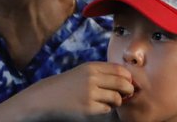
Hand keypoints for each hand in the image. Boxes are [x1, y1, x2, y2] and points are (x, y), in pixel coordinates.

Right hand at [17, 62, 134, 113]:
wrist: (47, 97)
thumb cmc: (69, 84)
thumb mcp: (84, 71)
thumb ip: (103, 72)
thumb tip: (127, 77)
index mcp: (92, 67)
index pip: (120, 70)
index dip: (128, 77)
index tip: (129, 82)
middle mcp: (92, 78)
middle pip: (122, 83)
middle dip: (128, 89)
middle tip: (127, 93)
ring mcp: (90, 94)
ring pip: (116, 98)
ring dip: (118, 101)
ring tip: (112, 101)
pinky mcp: (87, 108)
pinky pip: (106, 109)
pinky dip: (107, 109)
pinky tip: (100, 107)